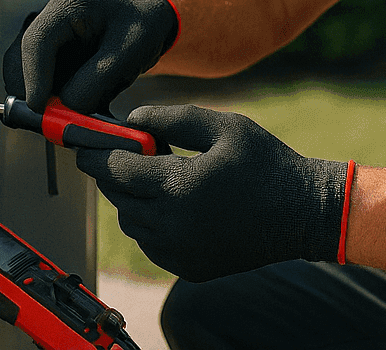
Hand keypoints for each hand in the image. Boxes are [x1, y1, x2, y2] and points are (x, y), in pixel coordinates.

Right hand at [1, 0, 178, 112]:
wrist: (150, 18)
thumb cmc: (143, 24)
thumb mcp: (129, 52)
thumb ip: (98, 80)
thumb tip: (67, 107)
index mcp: (69, 5)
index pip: (36, 41)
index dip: (33, 77)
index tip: (39, 107)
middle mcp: (51, 21)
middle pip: (20, 61)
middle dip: (32, 94)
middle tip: (54, 120)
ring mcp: (50, 41)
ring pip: (28, 79)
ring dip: (46, 102)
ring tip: (77, 114)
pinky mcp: (53, 60)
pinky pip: (44, 86)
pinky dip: (57, 104)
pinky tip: (81, 109)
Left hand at [76, 104, 349, 281]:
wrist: (303, 213)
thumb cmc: (266, 163)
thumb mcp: (222, 125)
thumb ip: (171, 118)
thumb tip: (132, 118)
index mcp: (178, 187)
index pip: (115, 169)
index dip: (94, 152)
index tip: (82, 139)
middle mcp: (172, 226)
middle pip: (118, 197)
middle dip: (114, 171)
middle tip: (124, 150)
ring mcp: (180, 253)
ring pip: (131, 222)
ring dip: (131, 197)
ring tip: (156, 174)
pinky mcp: (189, 268)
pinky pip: (151, 243)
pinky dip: (150, 222)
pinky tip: (172, 201)